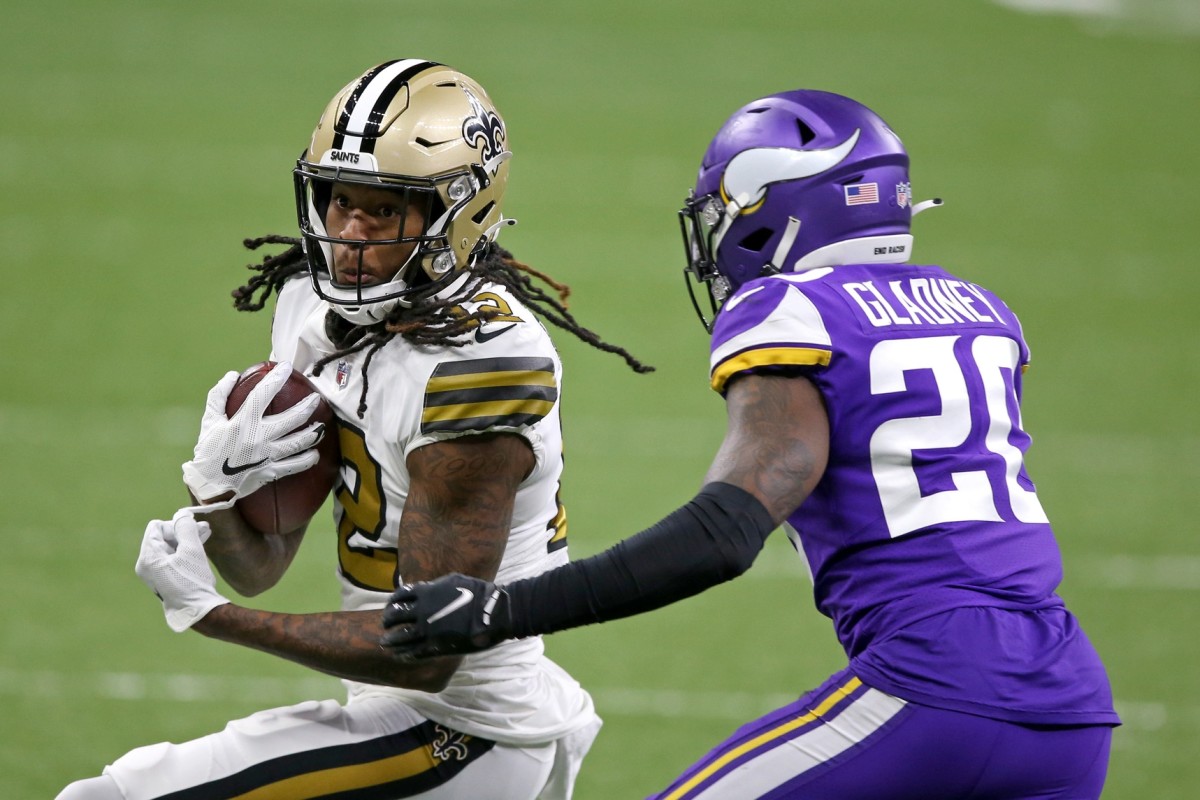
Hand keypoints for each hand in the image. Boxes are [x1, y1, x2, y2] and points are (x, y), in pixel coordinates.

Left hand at [135, 511, 228, 631]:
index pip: (157, 527)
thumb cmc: (193, 580)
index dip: (176, 526)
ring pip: (169, 546)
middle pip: (162, 536)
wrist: (197, 610)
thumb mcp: (192, 550)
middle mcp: (145, 564)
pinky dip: (183, 551)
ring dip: (186, 540)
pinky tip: (199, 548)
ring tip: (205, 536)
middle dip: (183, 532)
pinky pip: (171, 557)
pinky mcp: (162, 578)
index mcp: (148, 557)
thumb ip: (185, 528)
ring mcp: (153, 573)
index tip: (192, 534)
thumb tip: (182, 514)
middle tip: (204, 530)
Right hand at [181, 362, 324, 502]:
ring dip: (312, 433)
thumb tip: (232, 375)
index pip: (262, 395)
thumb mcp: (209, 420)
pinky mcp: (271, 472)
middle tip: (317, 398)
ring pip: (297, 442)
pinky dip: (307, 460)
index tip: (286, 367)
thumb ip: (219, 395)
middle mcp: (258, 438)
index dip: (276, 379)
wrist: (209, 485)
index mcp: (242, 422)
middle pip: (290, 419)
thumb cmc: (209, 450)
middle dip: (307, 406)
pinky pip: (295, 466)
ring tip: (321, 426)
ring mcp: (267, 456)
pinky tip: (315, 453)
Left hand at [380, 574, 513, 659]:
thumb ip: (434, 586)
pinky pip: (414, 653)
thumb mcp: (453, 580)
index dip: (392, 603)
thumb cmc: (477, 593)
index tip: (391, 607)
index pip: (398, 597)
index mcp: (426, 592)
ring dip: (390, 641)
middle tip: (386, 626)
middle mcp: (422, 611)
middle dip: (387, 622)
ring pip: (399, 638)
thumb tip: (423, 588)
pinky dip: (404, 654)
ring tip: (386, 643)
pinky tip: (401, 655)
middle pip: (394, 617)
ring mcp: (428, 630)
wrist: (494, 613)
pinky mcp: (436, 647)